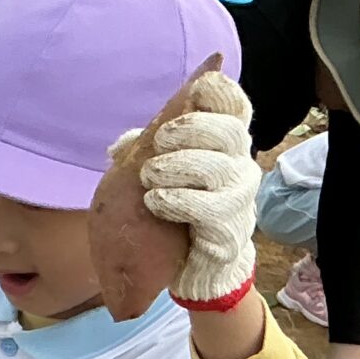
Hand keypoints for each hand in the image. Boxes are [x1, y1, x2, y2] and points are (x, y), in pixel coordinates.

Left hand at [129, 76, 259, 302]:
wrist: (190, 268)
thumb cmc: (174, 213)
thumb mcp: (155, 177)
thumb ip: (142, 157)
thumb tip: (119, 145)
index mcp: (224, 145)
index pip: (235, 106)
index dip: (219, 92)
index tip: (195, 89)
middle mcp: (240, 165)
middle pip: (230, 130)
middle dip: (191, 128)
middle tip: (160, 139)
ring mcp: (239, 197)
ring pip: (219, 167)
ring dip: (178, 165)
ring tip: (149, 176)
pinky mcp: (229, 229)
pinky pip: (209, 207)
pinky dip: (178, 200)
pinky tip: (156, 202)